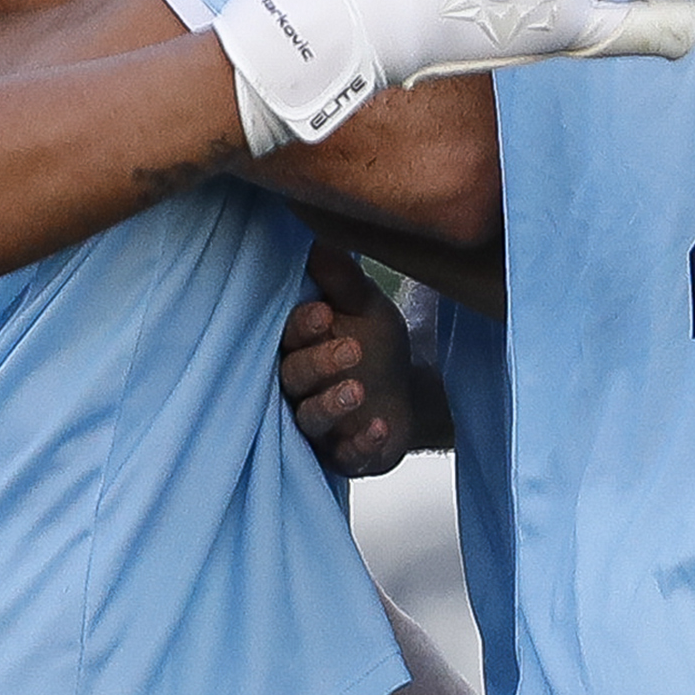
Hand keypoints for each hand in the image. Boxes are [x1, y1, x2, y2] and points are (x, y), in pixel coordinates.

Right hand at [282, 242, 428, 474]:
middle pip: (294, 377)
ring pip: (309, 417)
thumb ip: (343, 281)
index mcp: (298, 345)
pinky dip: (360, 443)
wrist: (406, 394)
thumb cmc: (375, 344)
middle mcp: (298, 386)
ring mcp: (317, 424)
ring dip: (332, 404)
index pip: (288, 335)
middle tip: (352, 350)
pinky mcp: (341, 455)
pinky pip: (343, 455)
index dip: (303, 327)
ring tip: (358, 390)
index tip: (324, 313)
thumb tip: (318, 238)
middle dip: (319, 364)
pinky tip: (380, 428)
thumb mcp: (367, 307)